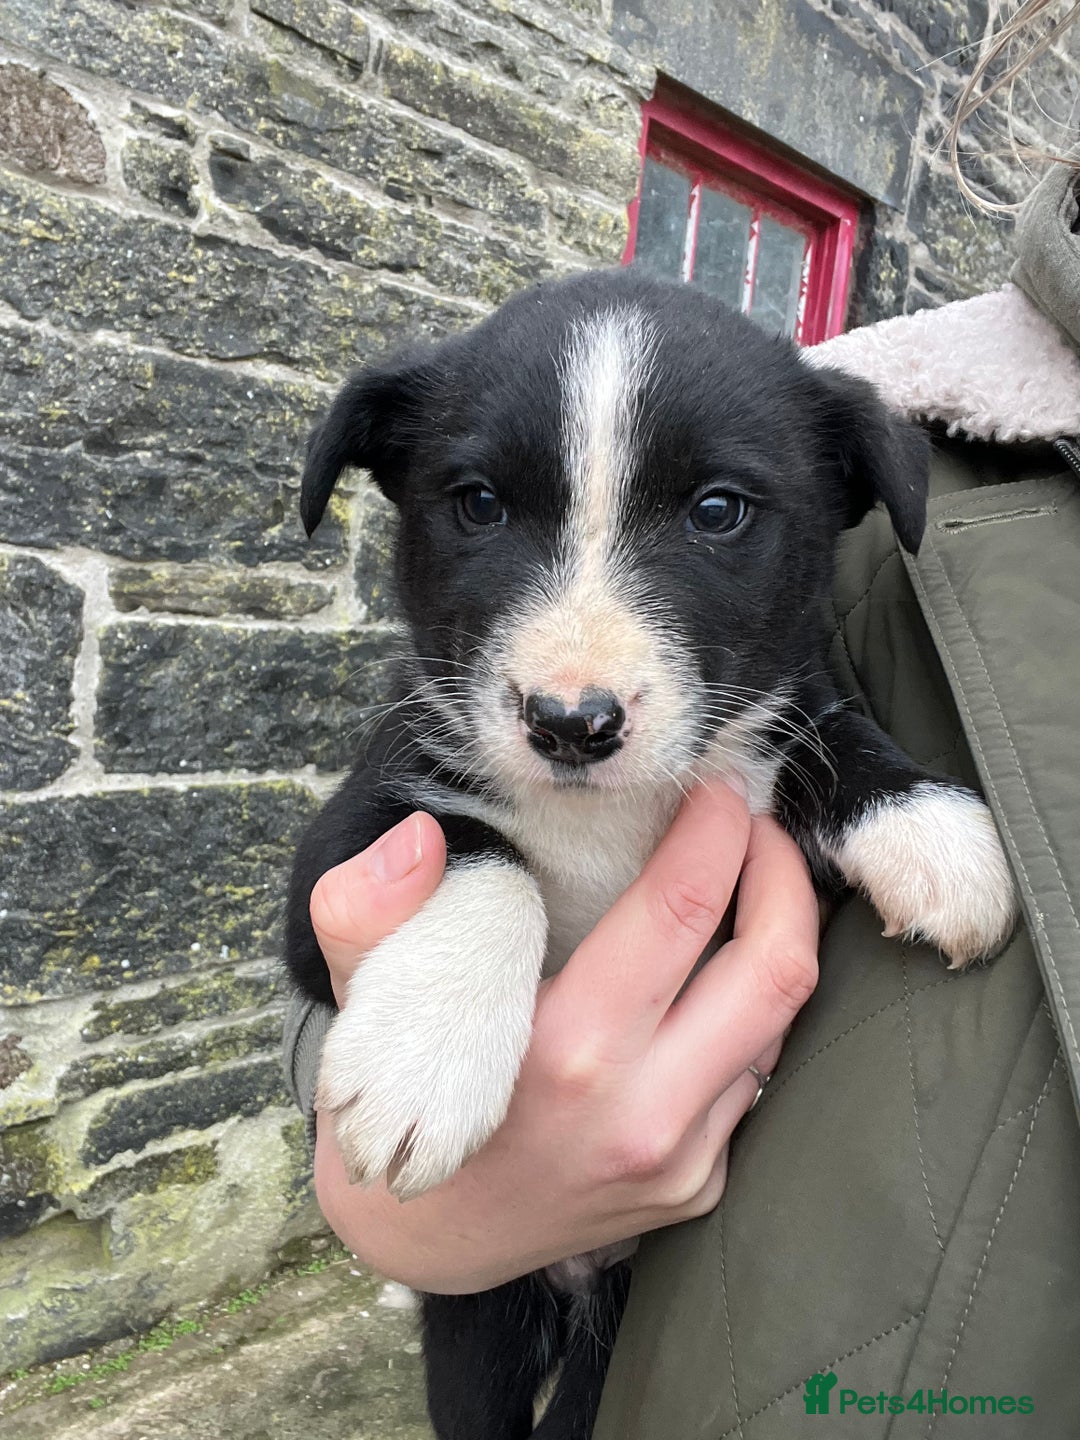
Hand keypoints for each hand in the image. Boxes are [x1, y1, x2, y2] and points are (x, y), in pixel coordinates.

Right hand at [311, 784, 818, 1293]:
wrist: (424, 1236)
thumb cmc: (400, 1098)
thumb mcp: (362, 999)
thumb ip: (366, 912)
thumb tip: (420, 838)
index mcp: (567, 1054)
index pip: (683, 910)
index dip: (715, 829)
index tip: (712, 787)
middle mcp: (643, 1114)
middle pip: (776, 968)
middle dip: (783, 872)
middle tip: (753, 823)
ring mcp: (683, 1160)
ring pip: (782, 1021)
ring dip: (778, 934)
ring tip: (746, 876)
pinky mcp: (701, 1185)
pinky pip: (756, 1071)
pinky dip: (751, 1003)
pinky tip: (716, 967)